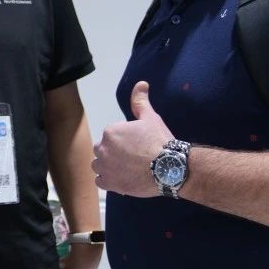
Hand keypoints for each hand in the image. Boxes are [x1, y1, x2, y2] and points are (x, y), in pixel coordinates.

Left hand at [92, 81, 173, 196]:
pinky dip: (108, 180)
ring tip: (125, 168)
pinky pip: (101, 181)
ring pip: (99, 165)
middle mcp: (103, 149)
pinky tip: (121, 178)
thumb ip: (140, 101)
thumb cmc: (159, 142)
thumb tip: (140, 84)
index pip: (110, 134)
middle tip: (131, 156)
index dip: (123, 139)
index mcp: (110, 132)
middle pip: (102, 149)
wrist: (169, 168)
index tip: (136, 144)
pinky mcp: (110, 184)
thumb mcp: (150, 118)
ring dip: (108, 166)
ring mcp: (106, 168)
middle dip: (112, 151)